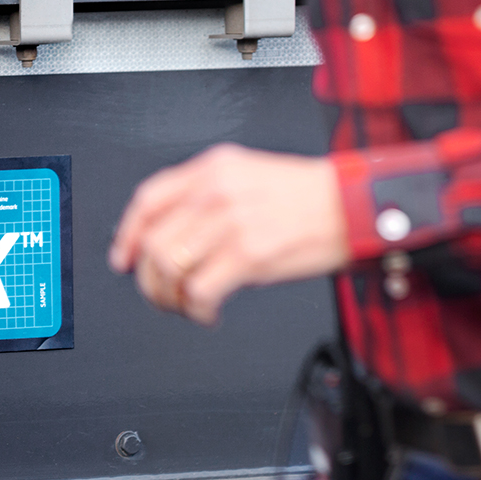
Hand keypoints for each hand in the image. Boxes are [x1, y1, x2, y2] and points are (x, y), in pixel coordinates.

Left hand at [109, 143, 350, 324]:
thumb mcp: (249, 175)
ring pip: (170, 268)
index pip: (148, 200)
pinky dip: (197, 309)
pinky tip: (208, 311)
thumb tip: (174, 236)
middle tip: (162, 294)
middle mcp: (216, 191)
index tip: (124, 259)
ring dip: (170, 298)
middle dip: (150, 278)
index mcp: (213, 168)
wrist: (355, 204)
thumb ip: (208, 196)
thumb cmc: (309, 196)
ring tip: (186, 305)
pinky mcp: (249, 254)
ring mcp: (231, 222)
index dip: (128, 235)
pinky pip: (200, 291)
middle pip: (154, 241)